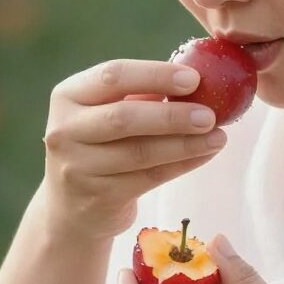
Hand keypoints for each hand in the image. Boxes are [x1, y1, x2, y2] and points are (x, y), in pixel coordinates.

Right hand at [41, 60, 227, 241]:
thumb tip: (198, 78)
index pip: (113, 76)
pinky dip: (182, 165)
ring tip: (218, 137)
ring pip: (140, 153)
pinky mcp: (98, 197)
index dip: (155, 75)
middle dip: (172, 116)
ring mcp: (78, 167)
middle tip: (211, 115)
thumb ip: (141, 95)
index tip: (194, 78)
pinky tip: (205, 155)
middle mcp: (65, 130)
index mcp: (68, 96)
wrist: (71, 208)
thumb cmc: (99, 146)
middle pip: (124, 118)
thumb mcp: (107, 112)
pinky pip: (149, 178)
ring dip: (185, 144)